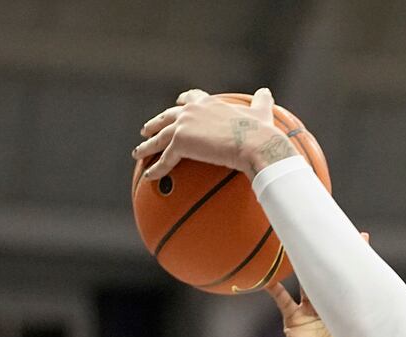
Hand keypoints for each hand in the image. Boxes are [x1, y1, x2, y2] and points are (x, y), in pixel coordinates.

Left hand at [134, 88, 296, 180]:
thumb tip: (267, 91)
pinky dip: (156, 169)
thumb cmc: (260, 131)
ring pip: (159, 138)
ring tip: (138, 153)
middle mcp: (191, 111)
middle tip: (146, 130)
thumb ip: (261, 101)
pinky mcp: (180, 143)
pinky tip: (149, 176)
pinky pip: (165, 159)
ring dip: (147, 146)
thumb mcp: (261, 112)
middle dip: (155, 123)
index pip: (191, 98)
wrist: (254, 143)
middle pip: (167, 117)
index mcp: (208, 103)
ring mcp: (183, 126)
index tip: (177, 103)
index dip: (183, 101)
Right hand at [264, 232, 367, 336]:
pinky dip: (274, 289)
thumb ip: (368, 322)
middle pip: (328, 274)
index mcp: (346, 309)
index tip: (363, 238)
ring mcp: (309, 312)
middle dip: (330, 254)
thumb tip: (395, 312)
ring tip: (296, 244)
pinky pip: (281, 300)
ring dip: (301, 264)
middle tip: (334, 231)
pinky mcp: (293, 320)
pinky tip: (267, 276)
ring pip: (304, 281)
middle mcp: (328, 306)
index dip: (356, 259)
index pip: (351, 278)